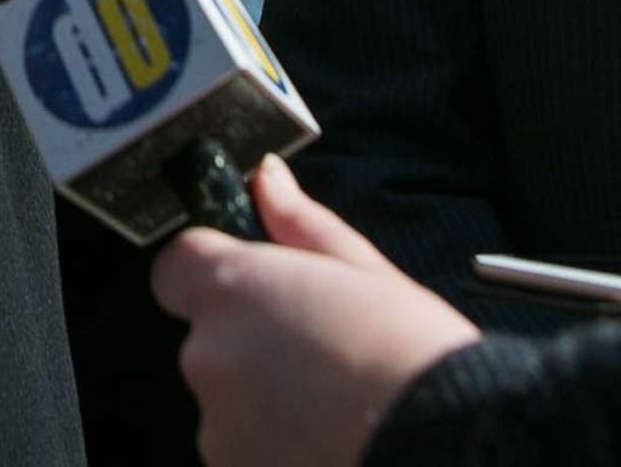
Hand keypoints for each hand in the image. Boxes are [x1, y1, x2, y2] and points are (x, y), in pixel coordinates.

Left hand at [151, 155, 480, 466]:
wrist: (441, 444)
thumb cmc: (413, 360)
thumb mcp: (366, 271)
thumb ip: (300, 223)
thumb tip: (267, 180)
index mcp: (233, 290)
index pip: (179, 265)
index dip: (215, 273)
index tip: (258, 288)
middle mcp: (210, 355)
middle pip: (210, 337)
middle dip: (252, 342)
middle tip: (319, 352)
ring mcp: (217, 424)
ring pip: (228, 397)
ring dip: (263, 397)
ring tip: (330, 402)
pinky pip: (243, 446)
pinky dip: (273, 443)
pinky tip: (324, 436)